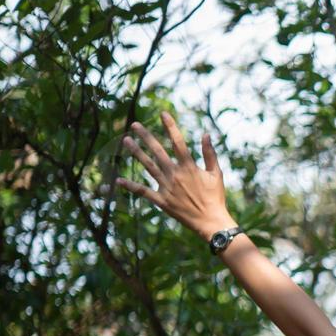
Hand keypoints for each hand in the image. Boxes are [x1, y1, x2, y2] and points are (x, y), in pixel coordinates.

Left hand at [114, 113, 235, 239]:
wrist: (211, 222)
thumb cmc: (216, 198)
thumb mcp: (216, 174)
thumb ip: (209, 154)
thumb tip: (206, 134)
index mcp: (189, 167)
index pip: (178, 142)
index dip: (170, 126)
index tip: (162, 113)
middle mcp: (175, 174)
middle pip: (157, 151)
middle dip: (145, 136)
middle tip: (134, 125)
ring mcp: (166, 187)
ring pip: (148, 166)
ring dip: (136, 153)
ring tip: (126, 141)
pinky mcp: (162, 201)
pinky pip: (143, 191)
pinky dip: (131, 186)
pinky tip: (119, 179)